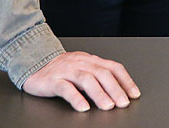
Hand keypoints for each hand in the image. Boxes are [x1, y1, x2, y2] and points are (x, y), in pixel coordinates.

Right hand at [22, 51, 139, 111]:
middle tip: (123, 103)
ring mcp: (67, 71)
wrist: (34, 62)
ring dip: (99, 94)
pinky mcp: (53, 81)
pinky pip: (66, 89)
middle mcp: (81, 63)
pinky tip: (83, 107)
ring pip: (86, 80)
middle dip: (115, 89)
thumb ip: (98, 75)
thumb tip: (119, 89)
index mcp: (91, 60)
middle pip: (102, 73)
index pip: (113, 67)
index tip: (134, 94)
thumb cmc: (61, 68)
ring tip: (108, 106)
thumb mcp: (83, 67)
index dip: (125, 80)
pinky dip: (76, 98)